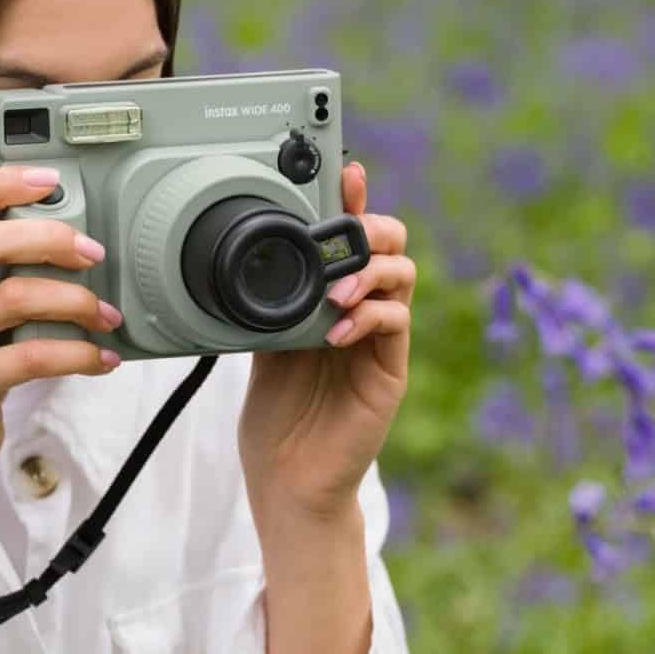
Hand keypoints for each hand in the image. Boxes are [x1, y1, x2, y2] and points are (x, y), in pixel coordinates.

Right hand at [0, 164, 123, 496]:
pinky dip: (77, 354)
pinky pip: (32, 356)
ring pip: (15, 297)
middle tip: (93, 252)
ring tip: (107, 315)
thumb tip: (76, 247)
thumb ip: (6, 279)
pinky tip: (101, 359)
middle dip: (49, 239)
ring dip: (75, 300)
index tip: (49, 179)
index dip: (0, 185)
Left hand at [237, 161, 414, 520]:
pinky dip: (368, 316)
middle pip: (390, 246)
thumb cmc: (277, 420)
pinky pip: (395, 323)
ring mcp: (379, 340)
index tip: (344, 173)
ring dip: (369, 271)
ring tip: (335, 290)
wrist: (288, 480)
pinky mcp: (390, 370)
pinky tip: (337, 331)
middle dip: (372, 226)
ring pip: (401, 276)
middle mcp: (361, 314)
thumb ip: (269, 306)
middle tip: (346, 230)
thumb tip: (254, 261)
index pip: (351, 241)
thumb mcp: (262, 348)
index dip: (352, 205)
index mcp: (330, 302)